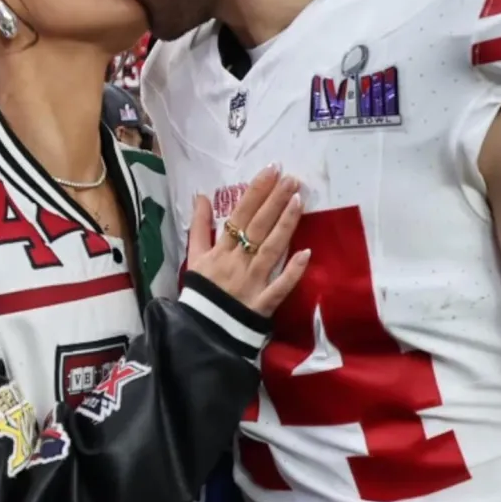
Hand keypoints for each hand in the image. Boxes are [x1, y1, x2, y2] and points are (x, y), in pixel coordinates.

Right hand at [187, 166, 308, 316]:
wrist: (199, 332)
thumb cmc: (201, 291)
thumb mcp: (194, 258)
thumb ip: (197, 227)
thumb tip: (199, 196)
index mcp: (220, 249)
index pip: (240, 215)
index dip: (256, 192)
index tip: (271, 170)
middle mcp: (237, 261)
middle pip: (258, 227)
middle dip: (274, 200)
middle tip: (291, 177)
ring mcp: (252, 282)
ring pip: (270, 249)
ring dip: (285, 224)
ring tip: (299, 200)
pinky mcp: (262, 303)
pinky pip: (279, 287)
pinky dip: (292, 271)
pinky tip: (306, 252)